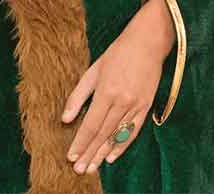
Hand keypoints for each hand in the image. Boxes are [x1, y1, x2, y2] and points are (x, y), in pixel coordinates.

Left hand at [61, 0, 174, 174]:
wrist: (147, 43)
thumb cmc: (117, 53)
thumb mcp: (94, 70)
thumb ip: (78, 95)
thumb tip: (65, 118)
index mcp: (106, 91)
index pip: (90, 124)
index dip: (80, 142)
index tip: (71, 157)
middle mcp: (122, 101)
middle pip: (103, 134)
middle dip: (89, 153)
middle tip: (79, 170)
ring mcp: (136, 105)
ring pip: (117, 136)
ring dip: (103, 154)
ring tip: (92, 168)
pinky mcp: (146, 107)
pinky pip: (132, 131)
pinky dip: (122, 145)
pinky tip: (112, 156)